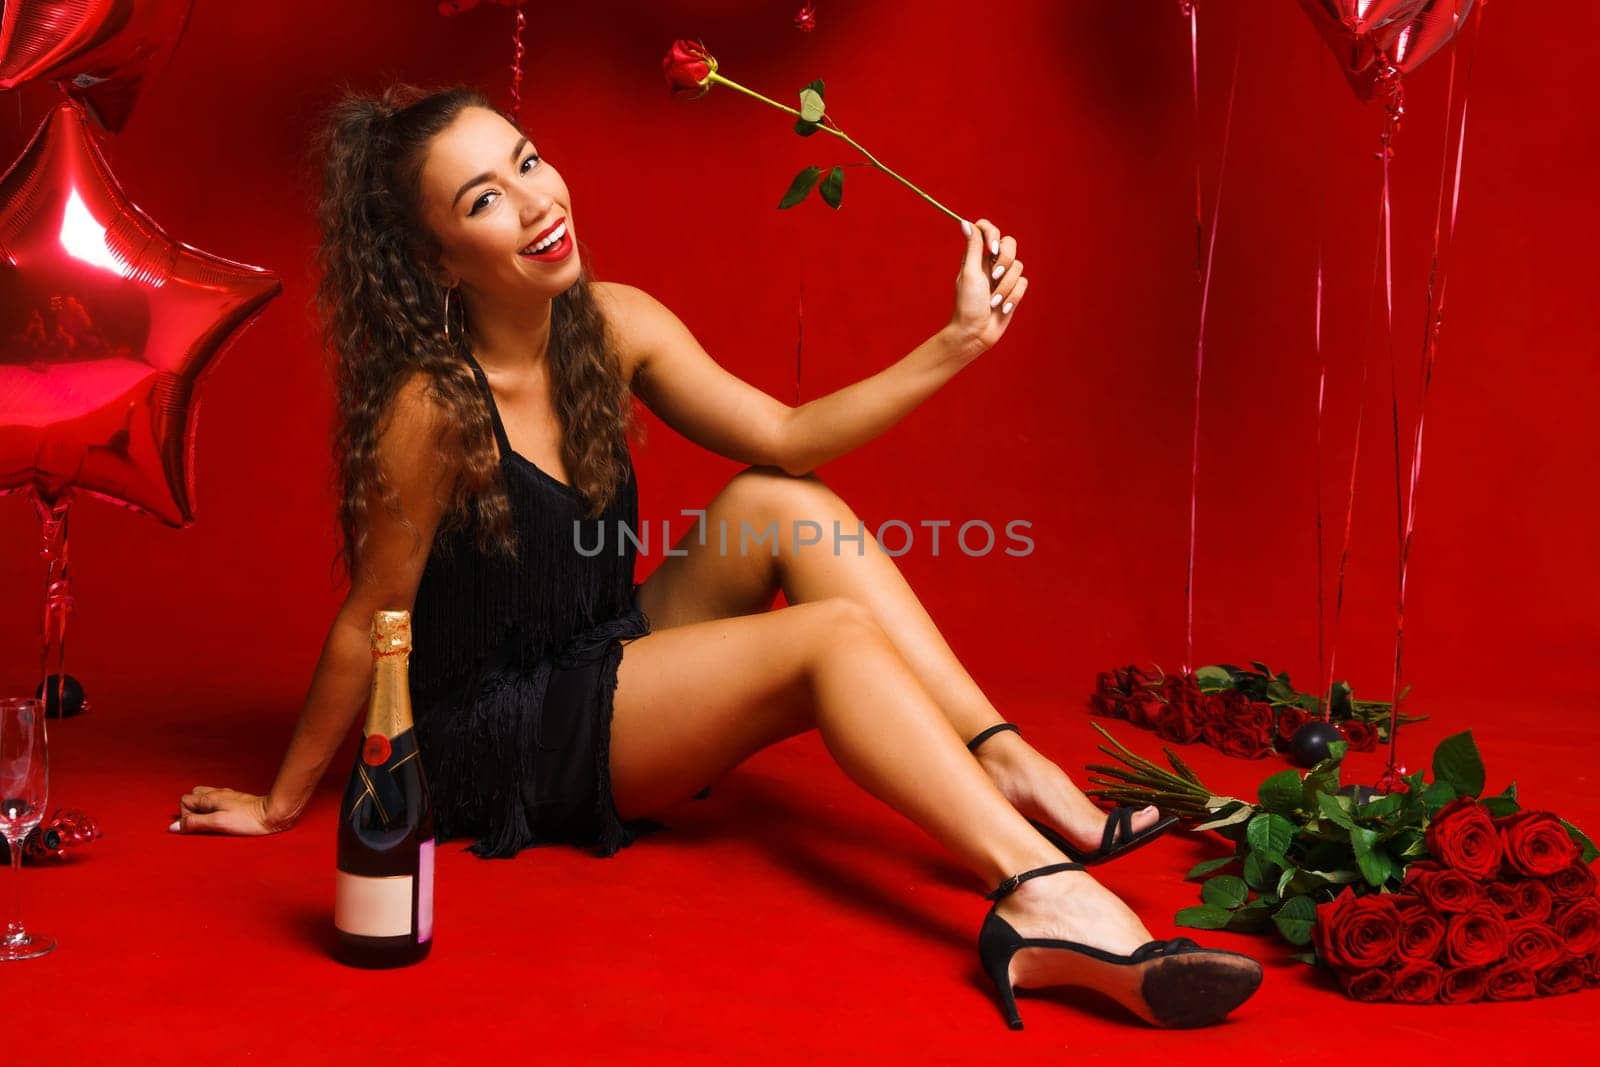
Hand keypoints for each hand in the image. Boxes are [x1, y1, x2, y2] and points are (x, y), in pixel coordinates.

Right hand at [170, 786, 289, 835]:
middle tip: (203, 823)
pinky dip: (214, 808)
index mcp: (210, 798)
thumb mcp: (218, 823)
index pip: (185, 800)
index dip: (185, 814)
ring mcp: (227, 796)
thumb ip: (196, 823)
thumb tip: (174, 827)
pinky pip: (218, 800)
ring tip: (212, 821)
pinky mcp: (236, 800)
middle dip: (191, 810)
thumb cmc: (247, 820)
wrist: (272, 814)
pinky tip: (223, 817)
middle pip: (193, 796)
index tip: (196, 825)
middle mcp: (217, 793)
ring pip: (205, 797)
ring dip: (202, 809)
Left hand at [947, 217, 1027, 356]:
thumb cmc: (967, 305)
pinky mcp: (1013, 291)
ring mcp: (1003, 277)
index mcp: (976, 256)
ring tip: (993, 301)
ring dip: (1006, 286)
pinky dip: (1013, 296)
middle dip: (1005, 261)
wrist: (975, 333)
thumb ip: (973, 248)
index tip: (992, 249)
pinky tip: (1002, 307)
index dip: (993, 234)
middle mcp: (990, 263)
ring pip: (1018, 266)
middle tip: (993, 276)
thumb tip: (966, 222)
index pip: (987, 229)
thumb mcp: (969, 273)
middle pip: (1010, 244)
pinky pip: (1023, 283)